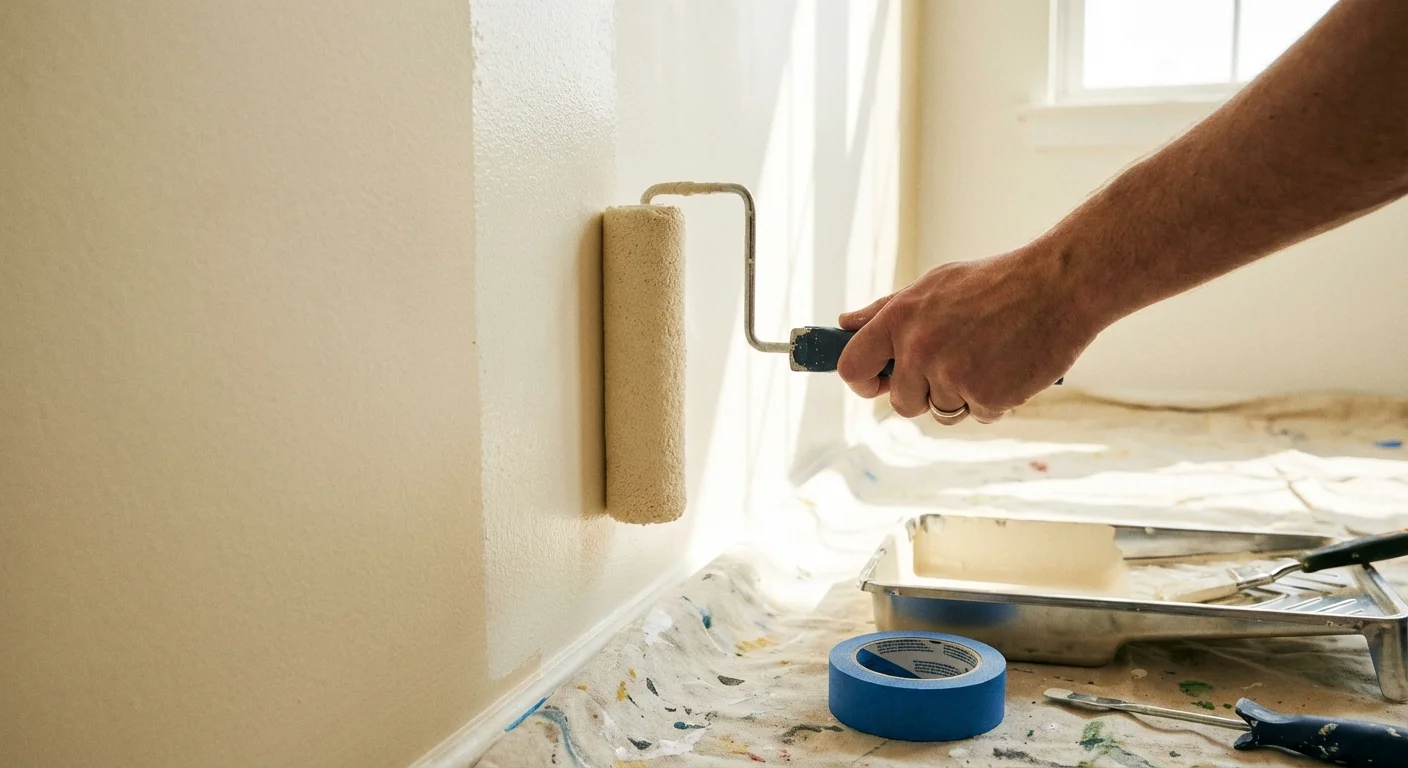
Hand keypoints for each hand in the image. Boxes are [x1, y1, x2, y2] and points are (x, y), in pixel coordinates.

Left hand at [836, 246, 1098, 423]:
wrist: (1059, 286)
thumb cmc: (995, 282)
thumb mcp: (933, 284)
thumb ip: (886, 310)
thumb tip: (844, 325)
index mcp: (899, 319)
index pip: (851, 368)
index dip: (863, 381)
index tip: (879, 381)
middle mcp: (919, 349)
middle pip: (901, 402)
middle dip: (924, 392)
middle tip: (957, 361)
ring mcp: (952, 376)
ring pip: (940, 411)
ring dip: (961, 395)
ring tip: (988, 355)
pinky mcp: (986, 397)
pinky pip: (978, 414)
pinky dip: (994, 399)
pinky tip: (1010, 365)